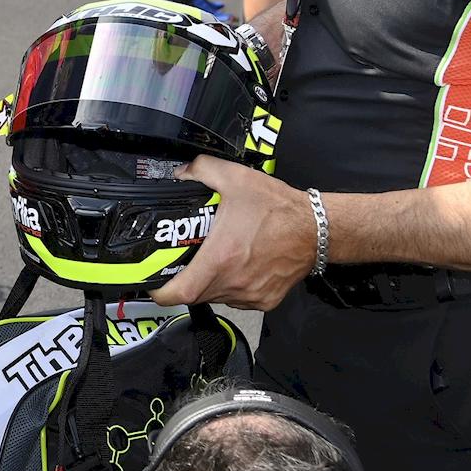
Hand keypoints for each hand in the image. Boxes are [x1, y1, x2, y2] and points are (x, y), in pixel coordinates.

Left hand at [148, 156, 316, 309]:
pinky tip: (234, 266)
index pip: (180, 292)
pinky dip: (230, 287)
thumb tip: (180, 174)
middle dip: (183, 281)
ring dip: (207, 283)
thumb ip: (200, 170)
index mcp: (222, 257)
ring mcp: (252, 295)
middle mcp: (236, 282)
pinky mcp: (267, 300)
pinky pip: (238, 299)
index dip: (161, 291)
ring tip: (208, 259)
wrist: (318, 229)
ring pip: (216, 296)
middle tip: (178, 262)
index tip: (152, 282)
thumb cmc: (278, 207)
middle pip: (195, 294)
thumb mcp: (234, 177)